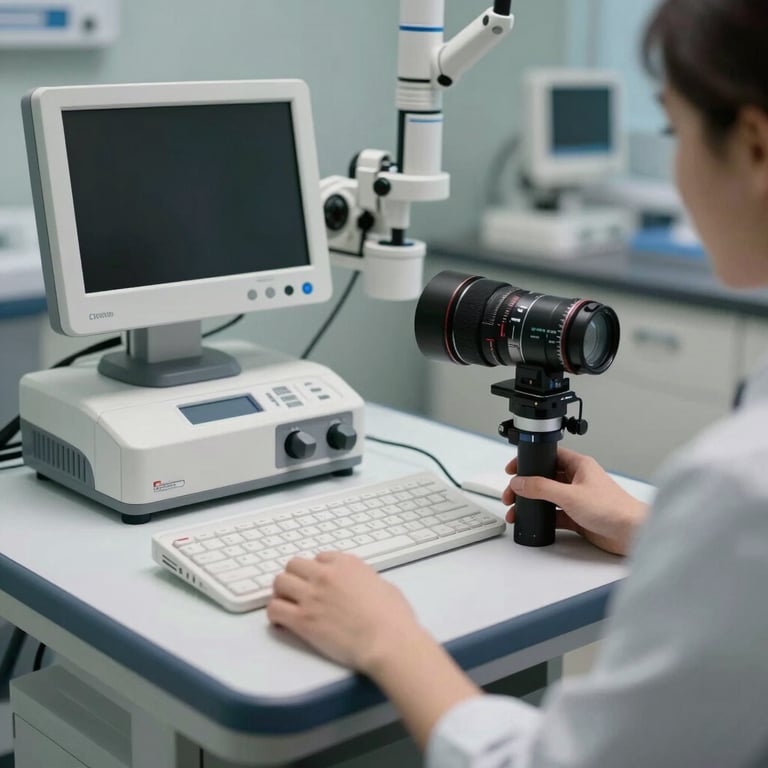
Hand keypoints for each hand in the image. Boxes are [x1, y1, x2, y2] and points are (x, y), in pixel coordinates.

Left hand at [267, 552, 421, 672]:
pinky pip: (274, 609)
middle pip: (293, 565)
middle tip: (299, 592)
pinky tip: (283, 623)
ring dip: (282, 593)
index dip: (319, 570)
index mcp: (346, 563)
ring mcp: (311, 596)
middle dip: (295, 577)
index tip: (321, 582)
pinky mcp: (302, 620)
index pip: (319, 557)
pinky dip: (275, 615)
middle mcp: (325, 574)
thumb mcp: (383, 585)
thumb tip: (359, 587)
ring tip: (289, 605)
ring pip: (279, 582)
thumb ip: (364, 579)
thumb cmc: (394, 617)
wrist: (388, 641)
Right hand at [502, 447, 647, 555]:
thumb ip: (541, 488)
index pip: (548, 456)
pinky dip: (542, 517)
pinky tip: (533, 522)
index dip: (529, 460)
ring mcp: (577, 498)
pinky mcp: (578, 516)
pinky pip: (554, 514)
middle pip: (544, 477)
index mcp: (578, 465)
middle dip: (525, 485)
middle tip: (511, 494)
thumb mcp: (570, 495)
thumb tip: (519, 482)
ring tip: (517, 511)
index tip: (513, 469)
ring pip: (547, 497)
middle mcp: (577, 480)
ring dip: (532, 503)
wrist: (632, 534)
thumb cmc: (613, 509)